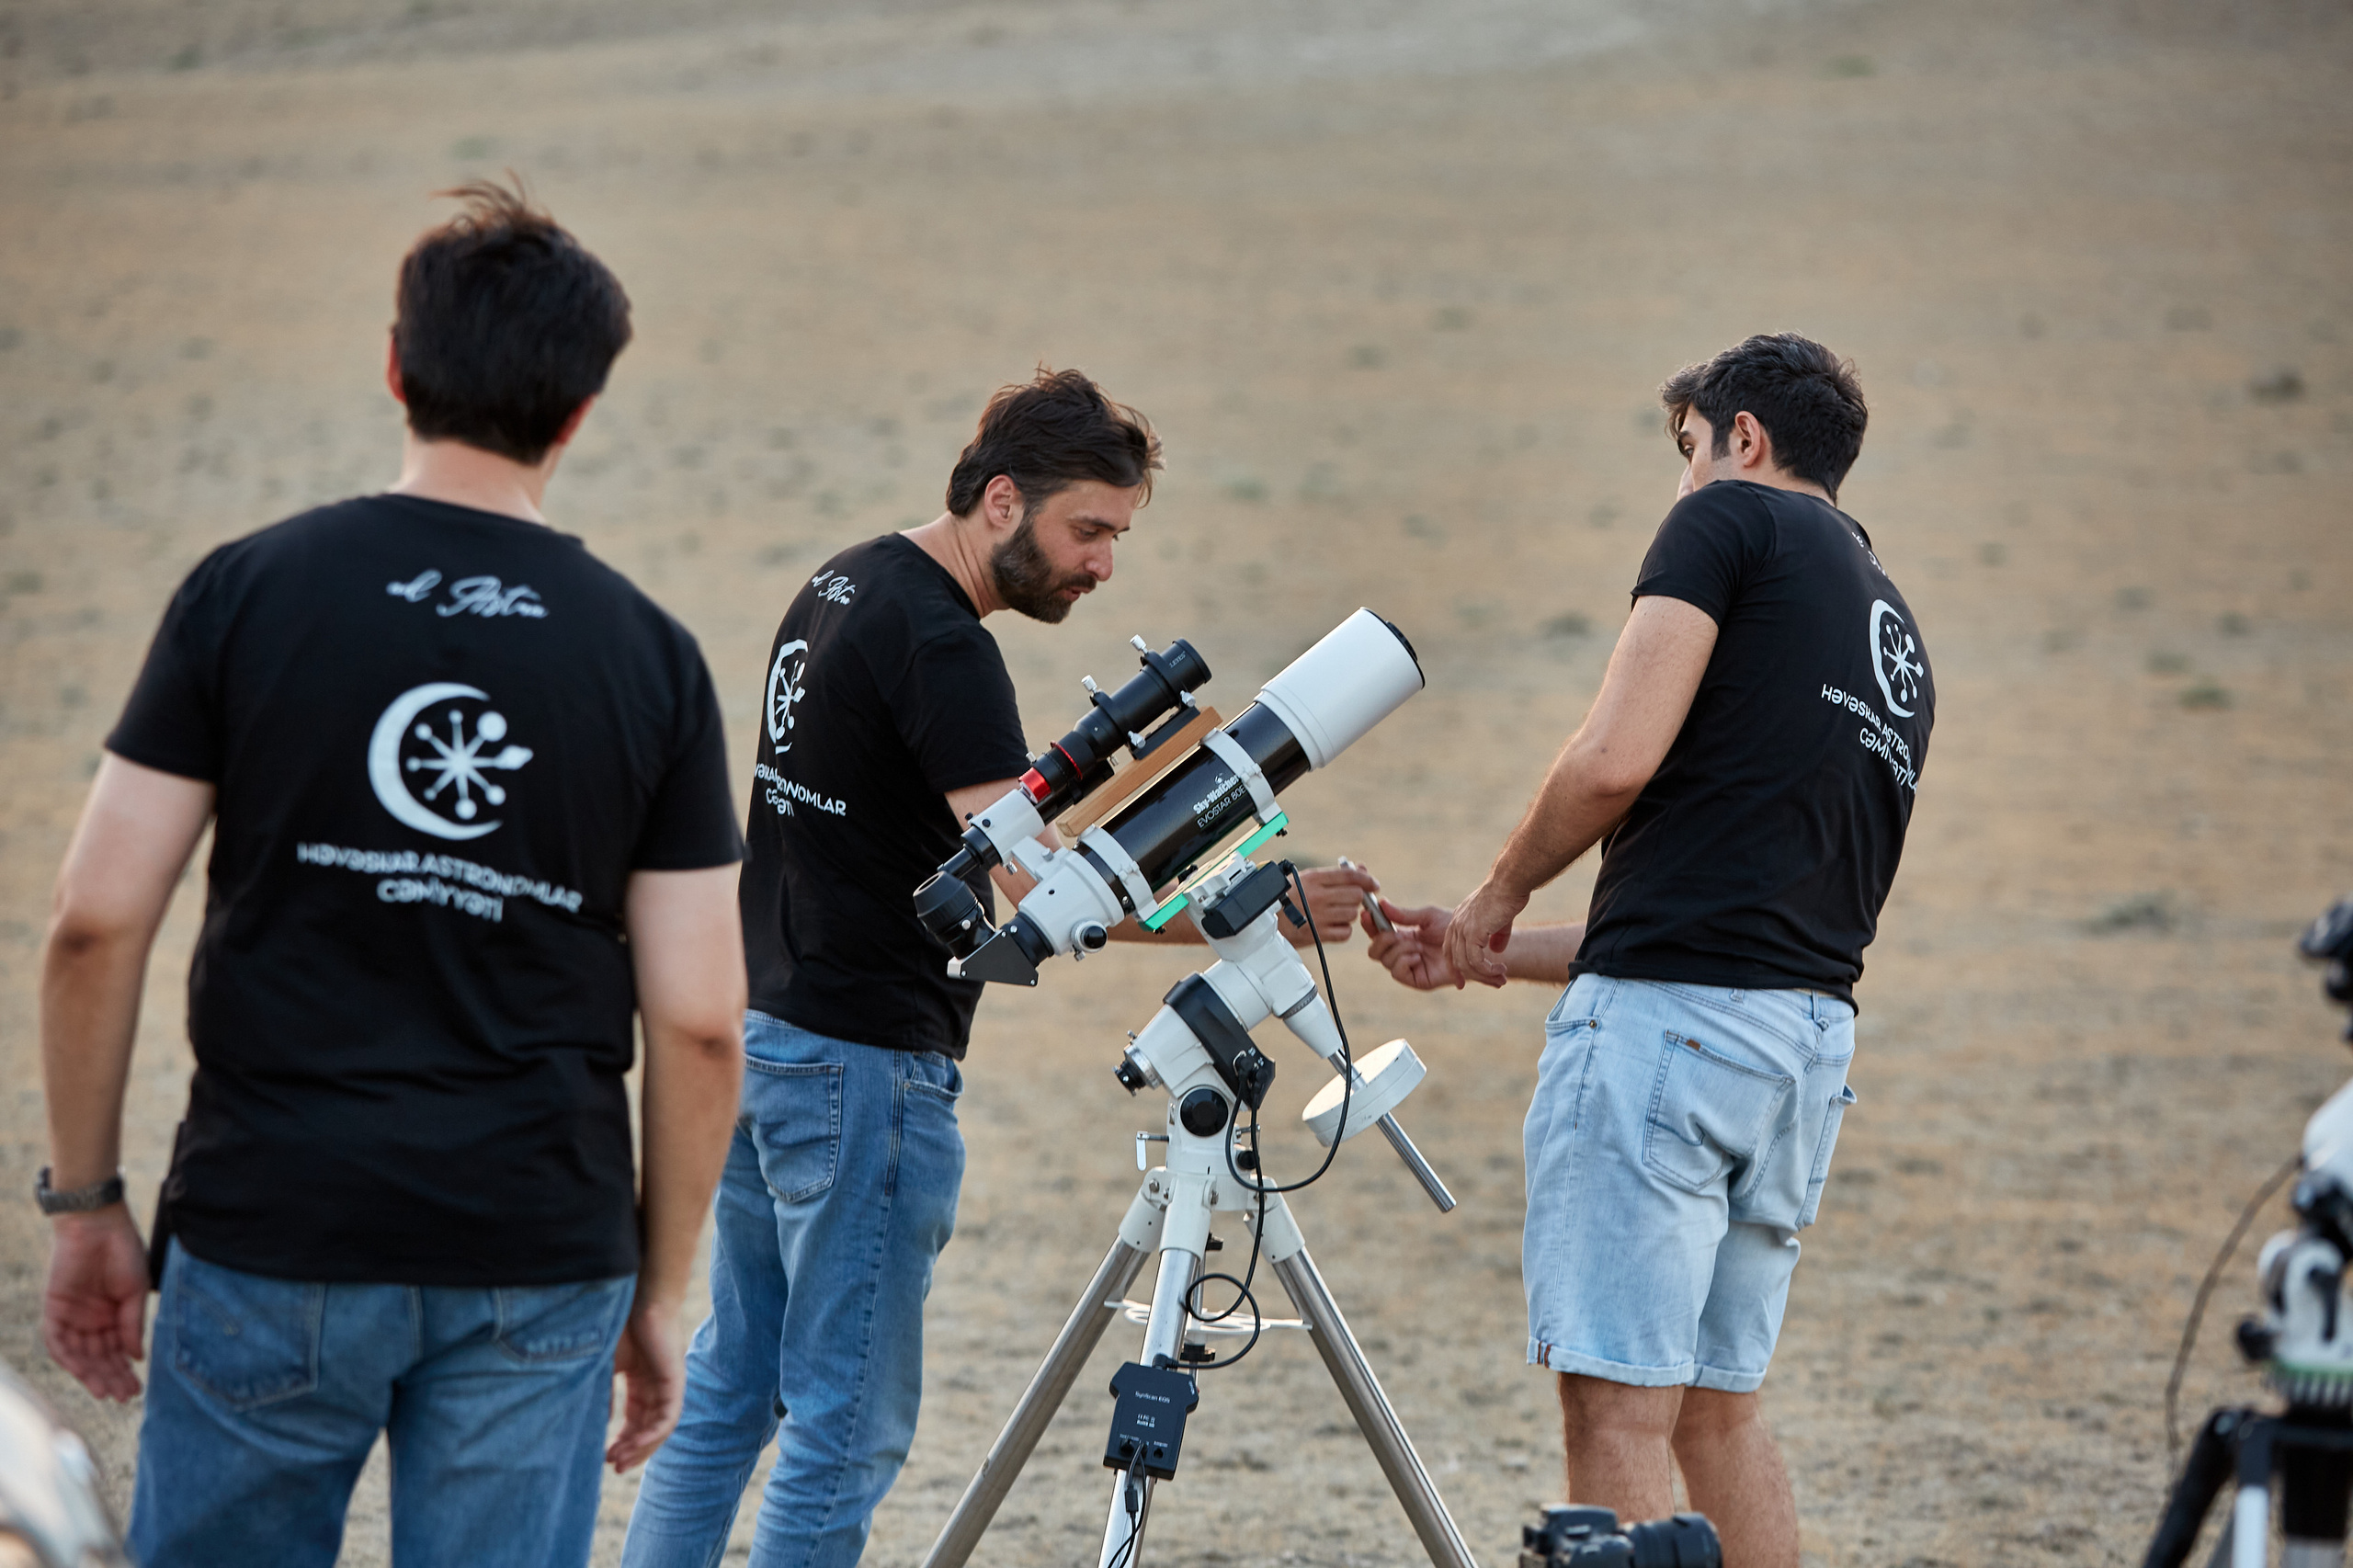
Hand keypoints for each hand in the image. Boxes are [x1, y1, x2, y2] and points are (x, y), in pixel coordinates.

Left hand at [44, 1206, 148, 1400]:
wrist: (99, 1225)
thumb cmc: (124, 1252)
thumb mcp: (136, 1291)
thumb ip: (132, 1325)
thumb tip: (137, 1357)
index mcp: (111, 1315)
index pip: (116, 1352)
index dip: (125, 1372)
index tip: (136, 1389)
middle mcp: (90, 1320)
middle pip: (98, 1358)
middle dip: (111, 1378)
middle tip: (124, 1396)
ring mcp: (71, 1316)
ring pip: (78, 1354)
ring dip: (91, 1374)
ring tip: (106, 1391)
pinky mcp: (54, 1310)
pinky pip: (57, 1340)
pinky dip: (68, 1357)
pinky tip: (83, 1371)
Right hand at [607, 1295, 685, 1471]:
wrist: (639, 1298)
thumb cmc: (620, 1325)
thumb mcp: (606, 1366)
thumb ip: (603, 1393)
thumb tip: (600, 1424)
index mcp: (642, 1385)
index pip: (636, 1423)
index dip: (621, 1442)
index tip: (603, 1458)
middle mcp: (658, 1388)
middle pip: (648, 1430)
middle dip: (631, 1451)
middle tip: (613, 1467)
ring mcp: (668, 1385)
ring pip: (659, 1429)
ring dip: (641, 1448)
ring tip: (620, 1462)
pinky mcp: (675, 1381)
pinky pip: (669, 1417)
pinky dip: (654, 1434)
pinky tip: (637, 1446)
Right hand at [1288, 863, 1378, 947]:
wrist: (1263, 921)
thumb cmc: (1285, 898)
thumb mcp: (1306, 878)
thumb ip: (1335, 874)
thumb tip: (1362, 868)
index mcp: (1313, 878)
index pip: (1350, 875)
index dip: (1367, 879)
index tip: (1373, 885)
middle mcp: (1317, 896)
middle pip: (1356, 896)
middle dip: (1356, 898)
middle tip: (1349, 901)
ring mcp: (1318, 916)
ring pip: (1352, 914)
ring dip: (1348, 915)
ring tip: (1334, 914)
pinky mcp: (1318, 935)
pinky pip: (1345, 933)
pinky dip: (1342, 931)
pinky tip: (1332, 926)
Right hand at [1363, 900, 1461, 991]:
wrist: (1471, 944)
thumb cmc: (1452, 929)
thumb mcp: (1426, 917)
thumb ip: (1403, 914)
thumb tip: (1382, 904)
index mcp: (1402, 937)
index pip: (1377, 933)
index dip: (1369, 925)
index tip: (1366, 914)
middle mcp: (1402, 953)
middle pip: (1374, 952)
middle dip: (1380, 940)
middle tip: (1395, 934)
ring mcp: (1409, 967)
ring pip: (1385, 961)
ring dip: (1398, 950)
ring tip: (1417, 945)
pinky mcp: (1417, 980)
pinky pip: (1397, 973)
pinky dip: (1404, 961)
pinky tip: (1418, 955)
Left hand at [1441, 878, 1527, 988]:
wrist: (1509, 883)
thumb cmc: (1507, 896)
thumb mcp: (1500, 919)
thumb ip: (1496, 935)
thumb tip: (1497, 951)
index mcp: (1459, 920)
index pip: (1449, 949)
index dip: (1455, 967)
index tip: (1462, 982)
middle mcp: (1456, 925)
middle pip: (1455, 960)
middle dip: (1473, 976)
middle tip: (1496, 982)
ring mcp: (1463, 929)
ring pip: (1466, 963)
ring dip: (1485, 974)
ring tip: (1502, 975)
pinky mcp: (1473, 933)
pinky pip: (1475, 961)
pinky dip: (1487, 970)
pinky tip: (1500, 969)